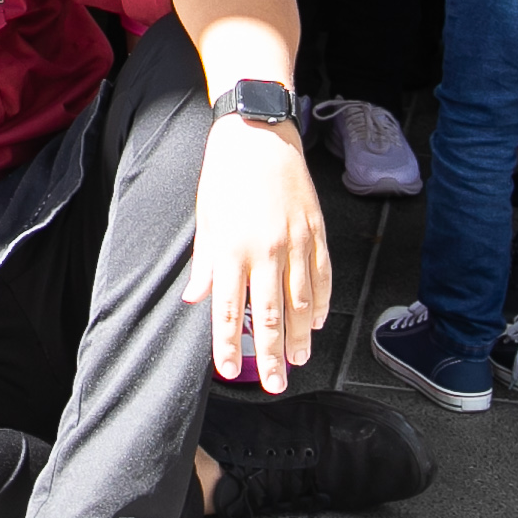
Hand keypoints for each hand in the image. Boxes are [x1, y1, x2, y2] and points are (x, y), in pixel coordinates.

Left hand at [193, 110, 332, 389]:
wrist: (258, 132)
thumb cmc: (225, 172)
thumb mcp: (204, 217)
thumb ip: (204, 263)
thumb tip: (196, 298)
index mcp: (230, 249)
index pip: (228, 311)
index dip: (228, 346)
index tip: (229, 371)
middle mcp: (264, 250)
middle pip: (268, 316)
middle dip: (270, 356)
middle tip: (273, 385)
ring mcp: (294, 242)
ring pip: (300, 302)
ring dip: (299, 337)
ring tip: (296, 361)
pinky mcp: (314, 230)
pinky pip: (321, 276)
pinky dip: (321, 303)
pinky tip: (316, 323)